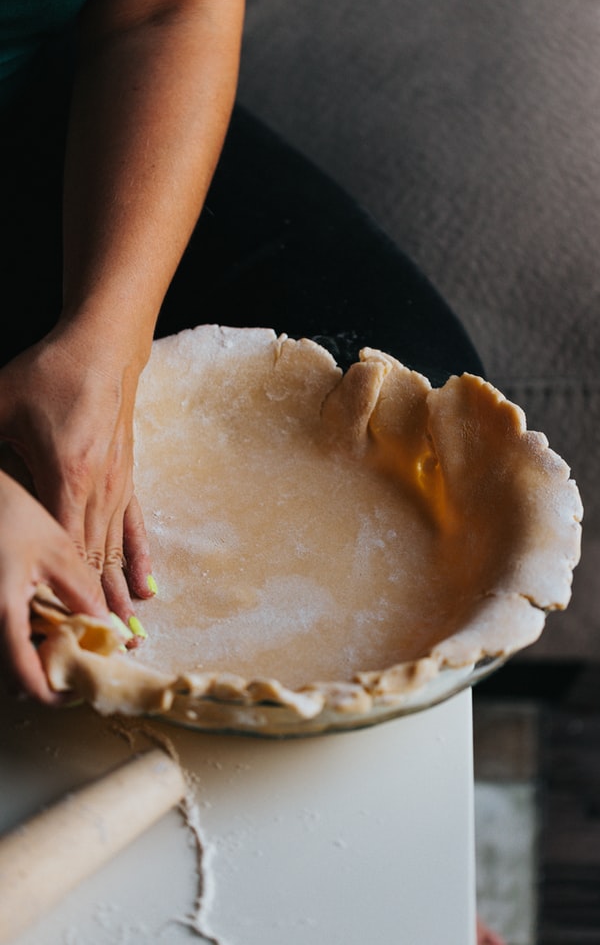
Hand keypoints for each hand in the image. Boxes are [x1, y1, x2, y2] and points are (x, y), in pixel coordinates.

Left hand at [0, 322, 153, 623]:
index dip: (63, 592)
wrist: (103, 348)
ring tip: (130, 635)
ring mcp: (117, 486)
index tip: (63, 630)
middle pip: (94, 560)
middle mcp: (97, 490)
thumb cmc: (51, 373)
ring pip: (116, 551)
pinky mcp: (126, 478)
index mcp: (65, 477)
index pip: (63, 548)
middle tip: (103, 653)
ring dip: (120, 595)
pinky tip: (147, 588)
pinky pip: (135, 528)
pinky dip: (139, 560)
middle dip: (96, 609)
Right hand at [0, 470, 110, 702]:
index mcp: (3, 613)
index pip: (26, 678)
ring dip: (33, 660)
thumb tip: (108, 629)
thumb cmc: (11, 515)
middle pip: (13, 676)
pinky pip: (2, 638)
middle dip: (45, 678)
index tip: (79, 690)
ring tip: (64, 643)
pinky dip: (21, 640)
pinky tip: (40, 623)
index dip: (54, 694)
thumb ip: (82, 594)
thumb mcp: (57, 552)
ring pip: (5, 658)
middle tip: (76, 666)